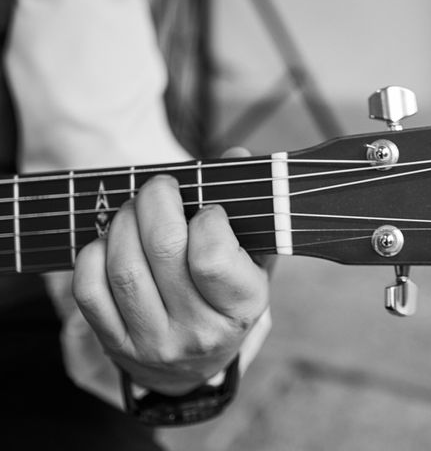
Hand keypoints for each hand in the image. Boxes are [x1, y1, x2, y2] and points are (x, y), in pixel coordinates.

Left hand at [72, 172, 268, 394]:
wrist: (195, 367)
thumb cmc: (225, 299)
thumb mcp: (252, 261)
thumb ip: (249, 208)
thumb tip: (234, 154)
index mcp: (241, 308)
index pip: (212, 255)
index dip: (207, 217)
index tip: (208, 210)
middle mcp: (198, 331)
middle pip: (162, 248)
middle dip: (155, 200)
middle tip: (160, 189)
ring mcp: (153, 341)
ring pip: (123, 265)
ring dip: (123, 222)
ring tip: (134, 212)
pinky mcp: (115, 344)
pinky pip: (89, 289)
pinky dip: (94, 254)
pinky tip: (111, 245)